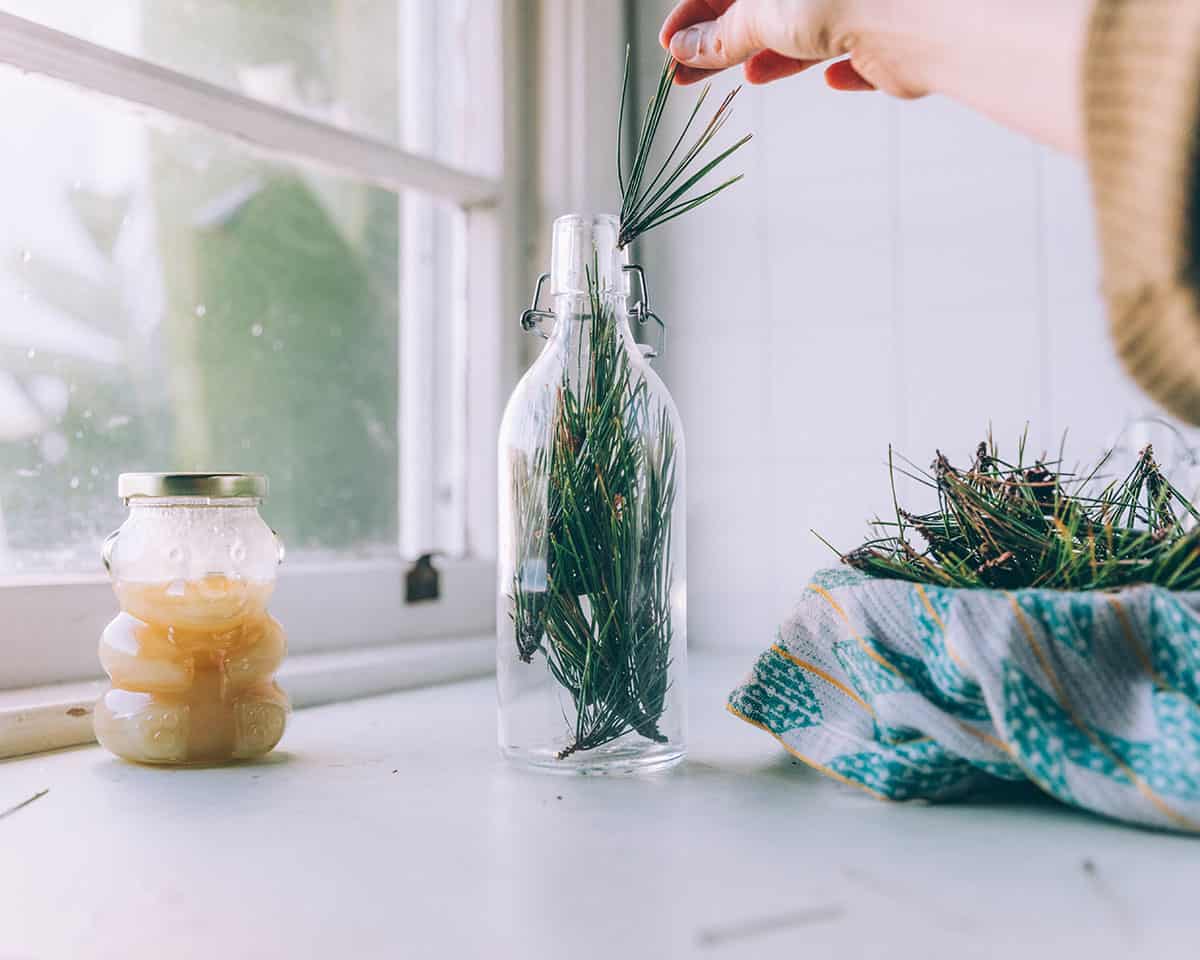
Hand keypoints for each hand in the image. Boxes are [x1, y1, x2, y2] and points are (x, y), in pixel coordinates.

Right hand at [659, 0, 931, 98]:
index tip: (672, 46)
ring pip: (804, 33)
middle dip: (723, 42)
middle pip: (761, 10)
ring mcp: (855, 6)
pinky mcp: (884, 38)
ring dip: (771, 57)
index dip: (695, 17)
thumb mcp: (757, 12)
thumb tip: (688, 48)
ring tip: (743, 77)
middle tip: (686, 73)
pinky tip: (831, 78)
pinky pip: (854, 55)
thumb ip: (721, 35)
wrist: (917, 16)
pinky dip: (838, 68)